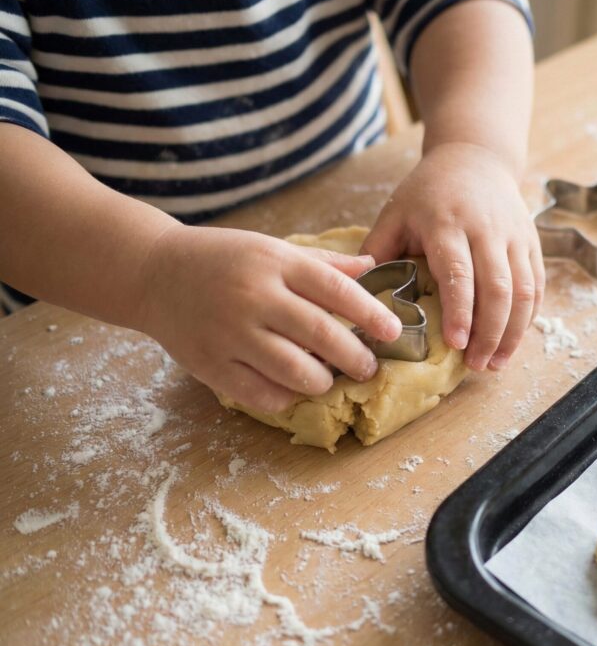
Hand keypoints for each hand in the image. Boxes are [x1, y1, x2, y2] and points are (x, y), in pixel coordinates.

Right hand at [138, 225, 402, 412]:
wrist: (153, 271)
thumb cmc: (224, 259)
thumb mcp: (273, 248)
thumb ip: (323, 264)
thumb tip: (373, 265)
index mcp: (275, 263)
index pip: (336, 290)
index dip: (371, 314)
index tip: (394, 332)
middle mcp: (255, 297)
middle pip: (321, 335)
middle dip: (356, 357)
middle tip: (368, 367)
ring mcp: (231, 333)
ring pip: (295, 371)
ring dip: (322, 381)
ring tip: (328, 378)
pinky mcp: (211, 363)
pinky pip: (261, 394)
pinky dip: (285, 397)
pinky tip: (291, 389)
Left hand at [361, 142, 543, 370]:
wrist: (476, 156)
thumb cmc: (429, 191)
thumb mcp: (396, 211)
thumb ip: (376, 249)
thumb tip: (355, 295)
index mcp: (448, 223)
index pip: (459, 273)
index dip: (460, 311)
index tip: (454, 344)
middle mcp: (487, 230)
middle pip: (498, 289)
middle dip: (490, 333)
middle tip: (475, 365)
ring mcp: (514, 236)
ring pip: (524, 291)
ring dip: (513, 332)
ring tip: (496, 363)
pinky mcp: (532, 243)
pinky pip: (537, 285)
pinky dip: (528, 318)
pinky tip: (513, 341)